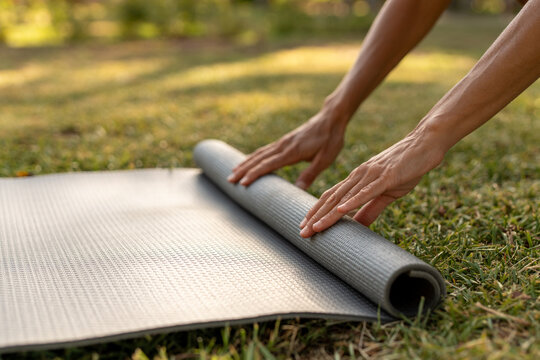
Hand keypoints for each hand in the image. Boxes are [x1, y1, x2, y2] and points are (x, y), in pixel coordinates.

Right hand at [228, 108, 347, 188]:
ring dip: (245, 162)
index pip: (268, 165)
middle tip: (229, 180)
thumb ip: (310, 174)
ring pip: (259, 153)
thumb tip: (298, 189)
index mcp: (292, 152)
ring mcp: (283, 142)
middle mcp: (283, 146)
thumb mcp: (325, 159)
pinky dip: (254, 156)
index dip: (255, 174)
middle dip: (243, 170)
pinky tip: (249, 161)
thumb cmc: (330, 139)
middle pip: (258, 159)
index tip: (242, 183)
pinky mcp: (285, 141)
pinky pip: (265, 150)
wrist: (331, 118)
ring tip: (233, 171)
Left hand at [299, 129, 444, 236]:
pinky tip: (341, 211)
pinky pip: (366, 191)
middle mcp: (358, 176)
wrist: (424, 144)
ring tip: (315, 227)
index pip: (331, 197)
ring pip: (344, 197)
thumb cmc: (406, 167)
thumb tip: (358, 225)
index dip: (316, 212)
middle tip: (302, 232)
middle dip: (316, 217)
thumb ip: (370, 208)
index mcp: (357, 179)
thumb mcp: (386, 192)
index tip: (305, 227)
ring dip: (328, 214)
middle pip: (331, 198)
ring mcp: (371, 175)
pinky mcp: (386, 177)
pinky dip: (353, 201)